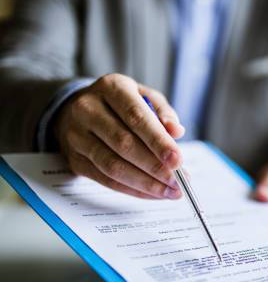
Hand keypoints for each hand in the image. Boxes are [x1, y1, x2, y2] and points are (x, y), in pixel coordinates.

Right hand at [56, 74, 185, 198]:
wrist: (77, 110)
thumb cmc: (121, 105)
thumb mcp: (144, 96)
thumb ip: (163, 112)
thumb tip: (177, 132)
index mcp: (111, 87)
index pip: (136, 116)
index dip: (158, 141)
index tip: (178, 160)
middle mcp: (88, 109)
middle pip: (123, 143)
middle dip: (155, 167)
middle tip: (179, 182)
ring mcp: (76, 135)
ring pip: (113, 165)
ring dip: (145, 183)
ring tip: (170, 191)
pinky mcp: (74, 159)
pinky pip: (105, 180)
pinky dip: (133, 190)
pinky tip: (153, 193)